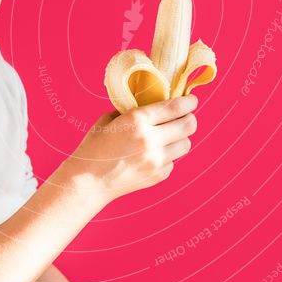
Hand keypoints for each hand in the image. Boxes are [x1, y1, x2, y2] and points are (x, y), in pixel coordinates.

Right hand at [61, 95, 198, 204]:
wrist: (89, 181)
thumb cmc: (95, 146)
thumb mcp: (110, 119)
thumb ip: (134, 110)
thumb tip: (155, 102)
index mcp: (137, 121)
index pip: (175, 107)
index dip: (189, 102)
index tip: (192, 100)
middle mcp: (150, 140)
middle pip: (189, 125)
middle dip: (190, 118)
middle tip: (185, 116)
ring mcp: (156, 160)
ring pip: (186, 144)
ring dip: (181, 137)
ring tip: (169, 135)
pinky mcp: (158, 175)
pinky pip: (174, 160)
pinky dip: (168, 155)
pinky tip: (154, 153)